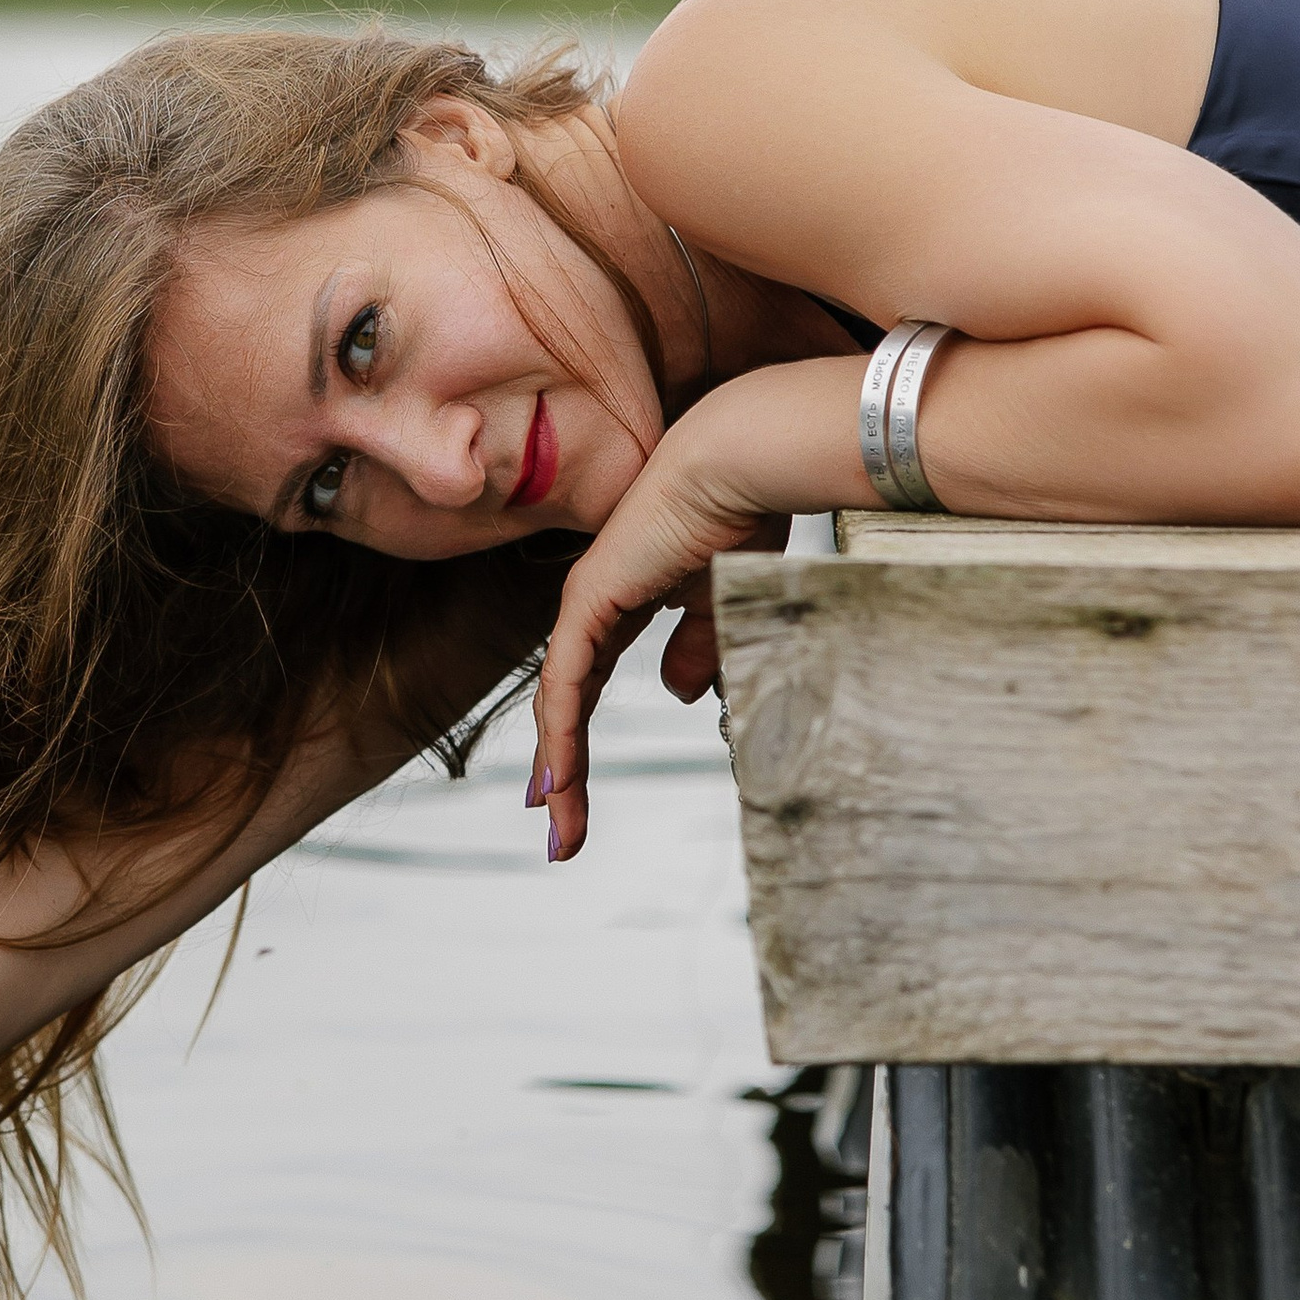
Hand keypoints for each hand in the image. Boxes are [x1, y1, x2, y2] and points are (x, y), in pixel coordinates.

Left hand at [528, 398, 788, 861]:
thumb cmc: (743, 512)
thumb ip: (697, 645)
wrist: (741, 462)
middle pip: (568, 705)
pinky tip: (556, 781)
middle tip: (560, 837)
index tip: (572, 795)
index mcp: (625, 600)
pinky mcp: (589, 601)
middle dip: (565, 774)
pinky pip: (566, 683)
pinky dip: (560, 735)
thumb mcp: (723, 600)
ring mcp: (585, 603)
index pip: (591, 683)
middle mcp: (595, 604)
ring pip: (561, 705)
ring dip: (561, 772)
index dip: (580, 740)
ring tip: (559, 831)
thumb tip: (678, 692)